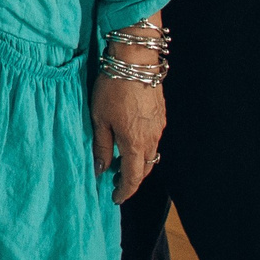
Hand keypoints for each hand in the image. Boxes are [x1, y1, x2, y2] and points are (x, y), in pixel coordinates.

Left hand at [91, 73, 164, 203]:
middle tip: (116, 181)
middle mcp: (151, 139)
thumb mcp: (99, 119)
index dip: (124, 191)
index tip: (115, 197)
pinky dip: (143, 146)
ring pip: (151, 154)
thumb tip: (100, 169)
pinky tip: (130, 139)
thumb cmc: (112, 89)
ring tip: (121, 161)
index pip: (133, 178)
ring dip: (138, 162)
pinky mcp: (160, 115)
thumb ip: (101, 146)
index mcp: (135, 144)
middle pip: (145, 169)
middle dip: (131, 178)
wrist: (135, 62)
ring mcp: (159, 127)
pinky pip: (154, 138)